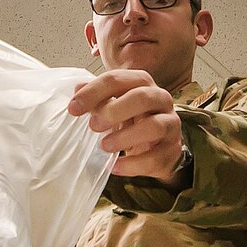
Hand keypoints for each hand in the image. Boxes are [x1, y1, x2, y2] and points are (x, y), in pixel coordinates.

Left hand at [68, 70, 185, 185]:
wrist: (158, 147)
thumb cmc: (132, 121)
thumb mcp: (114, 106)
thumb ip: (98, 99)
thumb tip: (77, 89)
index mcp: (142, 83)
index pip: (118, 79)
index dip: (94, 92)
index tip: (73, 109)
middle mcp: (160, 99)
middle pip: (141, 97)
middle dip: (114, 111)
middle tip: (93, 125)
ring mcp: (170, 124)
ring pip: (154, 126)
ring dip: (126, 136)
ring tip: (104, 146)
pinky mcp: (172, 150)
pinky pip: (155, 157)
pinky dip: (133, 164)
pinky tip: (115, 167)